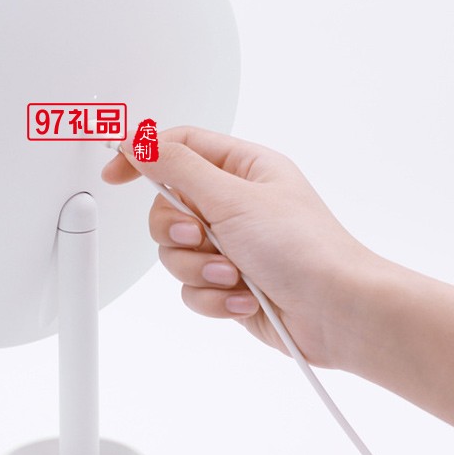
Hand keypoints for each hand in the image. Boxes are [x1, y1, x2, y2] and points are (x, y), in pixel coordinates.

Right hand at [101, 126, 376, 368]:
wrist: (339, 313)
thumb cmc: (305, 249)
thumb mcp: (231, 197)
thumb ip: (176, 167)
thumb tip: (139, 141)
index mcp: (242, 169)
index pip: (179, 147)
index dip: (143, 156)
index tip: (115, 173)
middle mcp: (235, 204)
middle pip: (168, 206)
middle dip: (178, 230)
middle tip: (200, 236)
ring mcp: (232, 245)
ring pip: (174, 252)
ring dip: (200, 268)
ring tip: (233, 274)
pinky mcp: (229, 282)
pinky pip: (192, 287)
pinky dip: (214, 296)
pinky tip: (244, 297)